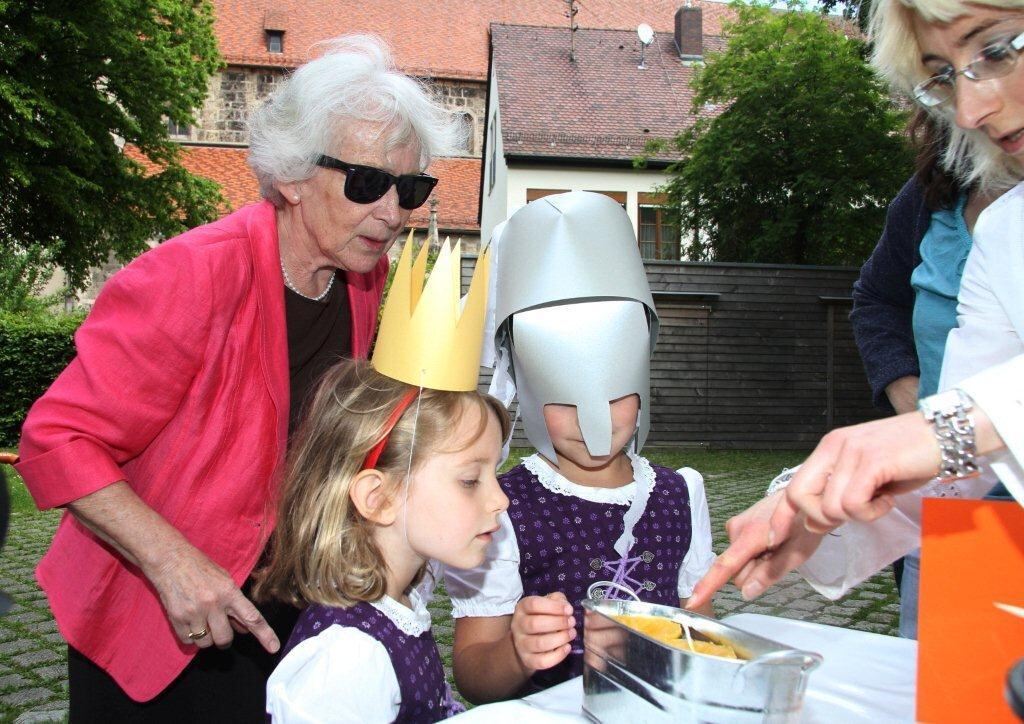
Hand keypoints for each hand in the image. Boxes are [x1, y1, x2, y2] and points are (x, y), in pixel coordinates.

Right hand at [145, 542, 279, 653]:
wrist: (170, 560)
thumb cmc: (200, 567)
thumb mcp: (224, 580)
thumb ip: (235, 605)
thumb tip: (244, 628)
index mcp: (229, 592)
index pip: (252, 617)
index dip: (265, 634)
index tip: (274, 648)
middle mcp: (213, 604)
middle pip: (225, 638)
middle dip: (224, 638)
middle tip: (219, 627)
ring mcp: (194, 612)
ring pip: (206, 643)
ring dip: (206, 637)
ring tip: (202, 620)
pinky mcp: (177, 618)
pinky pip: (189, 641)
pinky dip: (191, 636)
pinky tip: (190, 621)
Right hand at [510, 592, 574, 673]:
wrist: (527, 641)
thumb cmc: (541, 617)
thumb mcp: (547, 603)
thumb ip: (557, 600)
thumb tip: (566, 606)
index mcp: (522, 607)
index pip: (534, 604)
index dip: (554, 607)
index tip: (569, 610)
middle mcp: (518, 625)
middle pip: (535, 624)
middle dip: (558, 623)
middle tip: (572, 622)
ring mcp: (521, 644)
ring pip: (539, 643)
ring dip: (560, 638)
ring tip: (572, 633)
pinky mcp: (528, 660)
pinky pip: (542, 661)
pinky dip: (558, 655)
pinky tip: (567, 647)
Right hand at [685, 490, 824, 608]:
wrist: (802, 493)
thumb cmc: (805, 522)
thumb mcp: (798, 552)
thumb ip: (771, 572)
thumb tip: (746, 593)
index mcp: (751, 535)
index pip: (726, 565)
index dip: (709, 585)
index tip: (692, 602)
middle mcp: (736, 528)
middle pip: (736, 571)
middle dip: (754, 571)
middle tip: (778, 558)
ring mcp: (734, 524)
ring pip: (738, 562)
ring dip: (755, 562)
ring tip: (777, 547)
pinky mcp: (736, 523)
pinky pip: (739, 550)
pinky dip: (753, 552)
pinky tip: (769, 541)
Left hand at [786, 413, 938, 533]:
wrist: (948, 434)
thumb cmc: (910, 457)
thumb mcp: (867, 476)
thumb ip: (839, 495)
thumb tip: (815, 523)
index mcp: (829, 449)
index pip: (792, 485)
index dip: (782, 515)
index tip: (775, 537)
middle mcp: (834, 446)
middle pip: (799, 496)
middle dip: (821, 518)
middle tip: (855, 514)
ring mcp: (851, 452)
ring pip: (830, 507)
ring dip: (858, 515)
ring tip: (880, 500)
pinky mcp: (871, 461)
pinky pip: (853, 504)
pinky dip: (871, 512)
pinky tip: (888, 500)